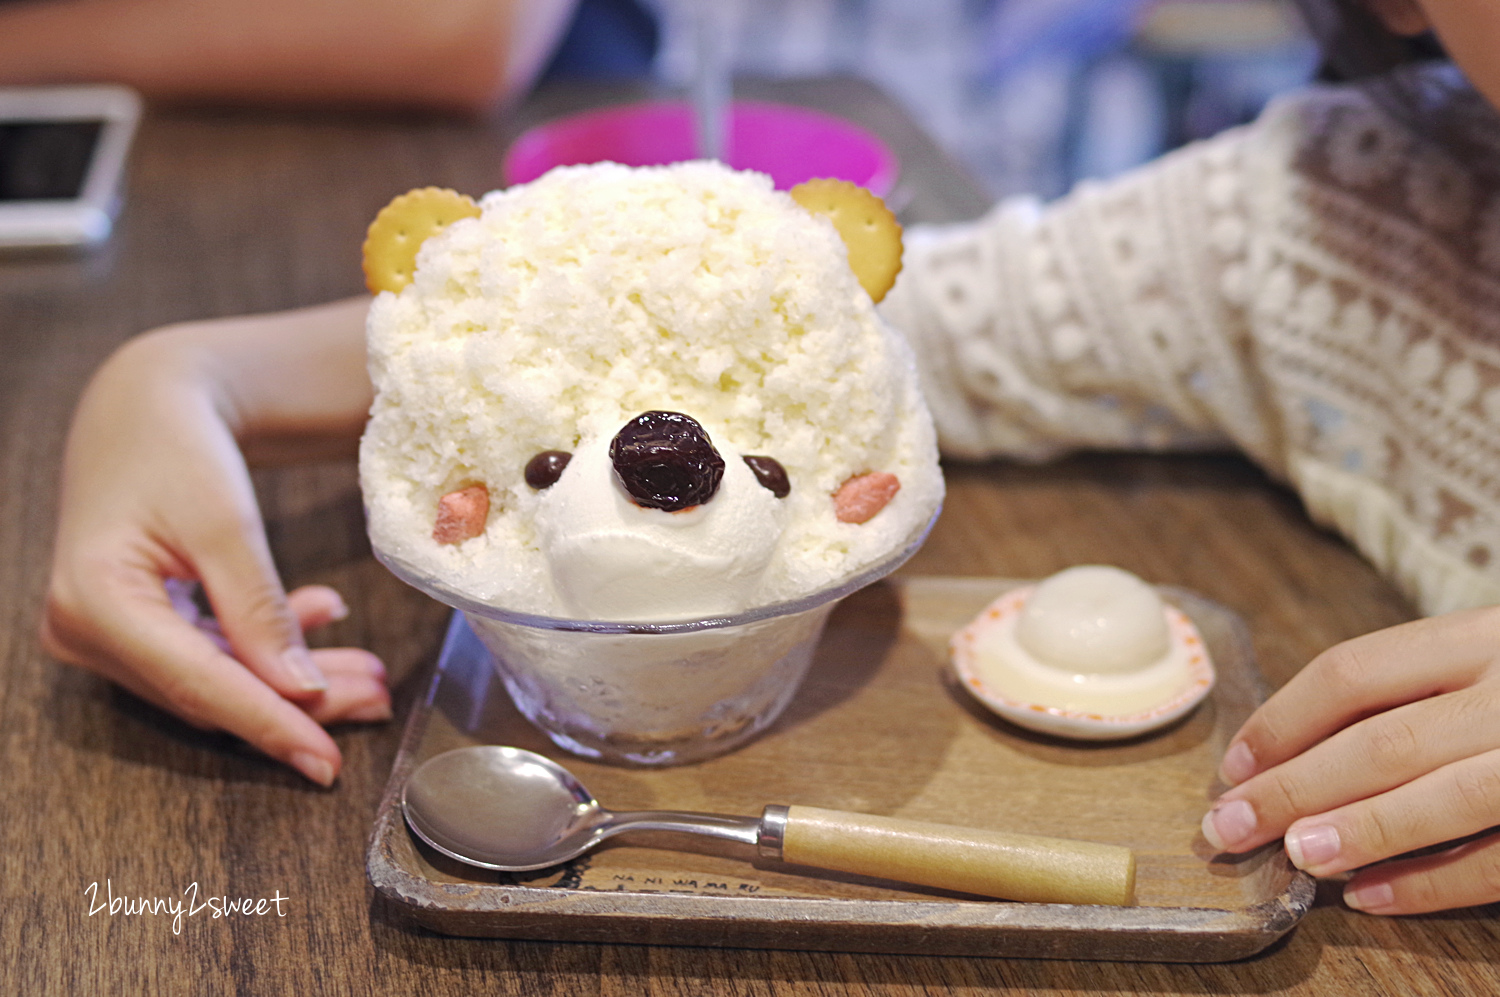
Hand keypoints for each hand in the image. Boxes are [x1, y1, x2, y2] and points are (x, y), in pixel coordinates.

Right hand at [42, 301, 386, 785]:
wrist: (143, 405)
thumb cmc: (178, 446)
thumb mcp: (228, 522)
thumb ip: (260, 611)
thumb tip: (302, 694)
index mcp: (96, 602)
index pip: (200, 685)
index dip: (273, 725)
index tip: (329, 762)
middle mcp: (84, 630)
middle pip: (211, 690)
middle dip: (299, 702)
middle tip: (375, 702)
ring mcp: (102, 633)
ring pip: (216, 679)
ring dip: (294, 677)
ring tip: (369, 672)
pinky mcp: (129, 627)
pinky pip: (206, 655)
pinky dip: (266, 646)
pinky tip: (322, 615)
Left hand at [1202, 609, 1499, 913]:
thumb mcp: (1487, 655)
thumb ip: (1416, 689)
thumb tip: (1294, 752)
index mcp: (1483, 635)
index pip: (1354, 673)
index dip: (1281, 721)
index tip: (1233, 765)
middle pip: (1384, 740)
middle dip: (1294, 787)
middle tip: (1228, 826)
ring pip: (1445, 797)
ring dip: (1361, 834)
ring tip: (1297, 857)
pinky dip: (1434, 884)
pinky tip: (1372, 897)